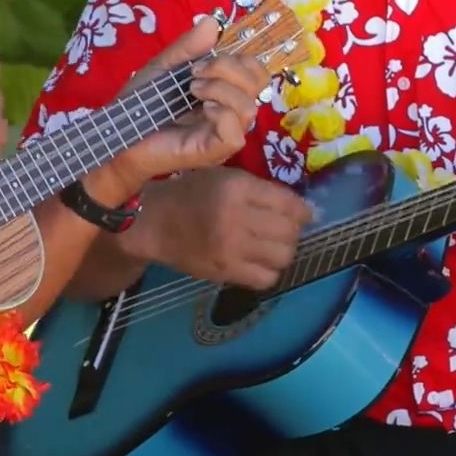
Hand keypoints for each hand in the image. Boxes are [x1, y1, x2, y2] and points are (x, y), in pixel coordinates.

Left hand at [85, 17, 269, 205]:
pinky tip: (203, 111)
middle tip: (193, 76)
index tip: (199, 63)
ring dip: (221, 90)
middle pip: (257, 83)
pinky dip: (222, 115)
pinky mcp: (215, 152)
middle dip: (227, 69)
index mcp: (226, 91)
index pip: (256, 72)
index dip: (236, 60)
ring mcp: (226, 133)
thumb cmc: (143, 103)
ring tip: (192, 92)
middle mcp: (232, 112)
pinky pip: (236, 134)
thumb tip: (212, 21)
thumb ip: (189, 47)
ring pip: (249, 108)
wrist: (120, 134)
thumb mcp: (165, 66)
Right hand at [128, 168, 312, 289]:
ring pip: (283, 257)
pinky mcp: (224, 272)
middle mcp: (238, 218)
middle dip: (293, 231)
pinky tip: (259, 262)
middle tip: (284, 229)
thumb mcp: (225, 176)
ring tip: (271, 245)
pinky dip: (269, 272)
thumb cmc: (191, 192)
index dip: (303, 211)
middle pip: (289, 232)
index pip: (290, 204)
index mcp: (238, 188)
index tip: (302, 213)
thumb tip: (301, 208)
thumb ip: (260, 189)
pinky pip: (266, 279)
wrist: (152, 222)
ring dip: (283, 251)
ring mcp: (231, 248)